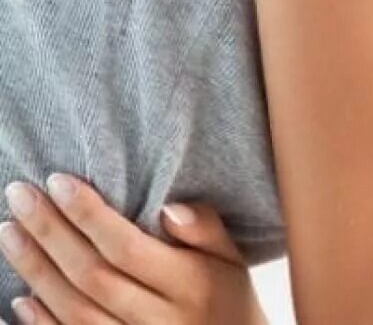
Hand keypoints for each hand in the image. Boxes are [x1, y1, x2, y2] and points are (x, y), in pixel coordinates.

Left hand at [0, 174, 268, 323]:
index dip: (89, 215)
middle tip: (19, 194)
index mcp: (190, 285)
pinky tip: (19, 295)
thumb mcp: (231, 257)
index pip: (127, 247)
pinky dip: (41, 321)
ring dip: (36, 270)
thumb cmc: (226, 295)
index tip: (58, 181)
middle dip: (49, 233)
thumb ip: (206, 229)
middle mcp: (159, 319)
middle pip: (92, 274)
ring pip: (74, 309)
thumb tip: (170, 208)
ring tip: (10, 231)